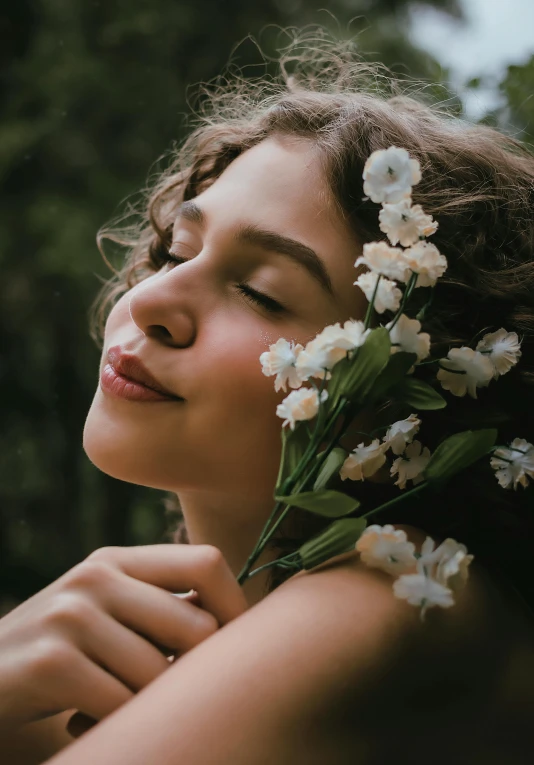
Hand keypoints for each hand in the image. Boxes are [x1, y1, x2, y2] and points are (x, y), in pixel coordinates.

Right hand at [0, 544, 246, 735]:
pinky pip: (123, 704)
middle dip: (194, 674)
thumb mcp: (106, 617)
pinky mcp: (51, 661)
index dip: (236, 607)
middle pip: (196, 626)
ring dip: (150, 706)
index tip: (237, 650)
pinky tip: (86, 722)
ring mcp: (71, 615)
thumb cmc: (59, 658)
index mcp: (117, 561)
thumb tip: (243, 621)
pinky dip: (119, 723)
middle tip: (168, 695)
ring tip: (120, 707)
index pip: (207, 563)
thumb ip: (160, 610)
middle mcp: (96, 577)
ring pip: (162, 674)